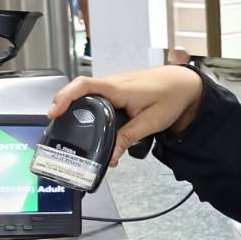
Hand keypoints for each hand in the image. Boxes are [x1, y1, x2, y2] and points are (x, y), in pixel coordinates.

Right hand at [48, 65, 204, 165]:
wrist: (187, 84)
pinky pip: (100, 99)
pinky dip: (93, 110)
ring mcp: (116, 87)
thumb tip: (111, 155)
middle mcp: (114, 84)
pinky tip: (94, 126)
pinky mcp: (119, 92)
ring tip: (71, 129)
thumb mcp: (151, 122)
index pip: (85, 86)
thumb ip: (129, 137)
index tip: (54, 111)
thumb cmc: (172, 97)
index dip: (66, 97)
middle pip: (81, 92)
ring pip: (89, 96)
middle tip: (56, 126)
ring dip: (78, 109)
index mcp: (119, 88)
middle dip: (65, 106)